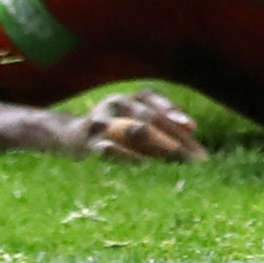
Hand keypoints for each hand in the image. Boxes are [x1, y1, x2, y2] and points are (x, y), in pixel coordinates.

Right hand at [71, 91, 204, 163]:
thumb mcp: (137, 116)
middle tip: (193, 157)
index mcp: (131, 97)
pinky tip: (144, 164)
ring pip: (133, 129)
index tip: (193, 130)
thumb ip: (164, 118)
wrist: (70, 137)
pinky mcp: (88, 144)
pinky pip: (109, 148)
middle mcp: (117, 104)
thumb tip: (192, 127)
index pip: (158, 106)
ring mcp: (101, 123)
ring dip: (157, 144)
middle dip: (174, 137)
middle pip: (150, 118)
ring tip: (175, 156)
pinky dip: (127, 155)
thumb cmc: (115, 128)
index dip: (176, 116)